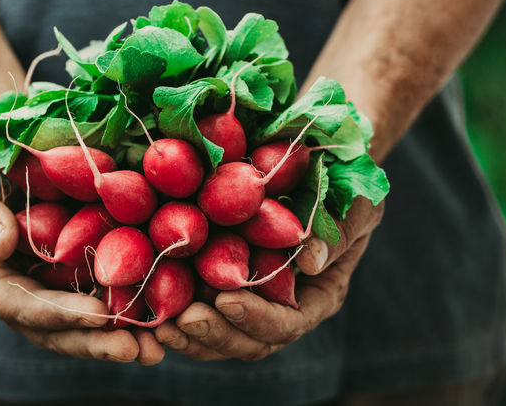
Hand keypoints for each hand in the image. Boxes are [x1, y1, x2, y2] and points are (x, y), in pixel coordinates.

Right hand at [0, 152, 164, 364]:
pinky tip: (164, 317)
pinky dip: (133, 310)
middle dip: (97, 342)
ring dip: (121, 338)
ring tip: (157, 348)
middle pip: (58, 332)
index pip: (24, 306)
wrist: (0, 156)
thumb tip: (0, 245)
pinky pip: (105, 299)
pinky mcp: (79, 278)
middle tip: (137, 349)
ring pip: (84, 327)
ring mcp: (52, 292)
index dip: (61, 314)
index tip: (99, 314)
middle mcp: (20, 298)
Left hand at [154, 198, 382, 359]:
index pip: (286, 323)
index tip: (227, 299)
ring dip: (189, 333)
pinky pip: (197, 305)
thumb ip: (338, 230)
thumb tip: (312, 262)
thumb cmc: (347, 181)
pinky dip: (174, 308)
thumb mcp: (356, 202)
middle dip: (214, 333)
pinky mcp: (218, 279)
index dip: (257, 318)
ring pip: (218, 334)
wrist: (320, 165)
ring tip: (161, 324)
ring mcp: (250, 297)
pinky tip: (148, 304)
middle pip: (247, 340)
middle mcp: (282, 305)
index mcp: (317, 295)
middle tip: (183, 319)